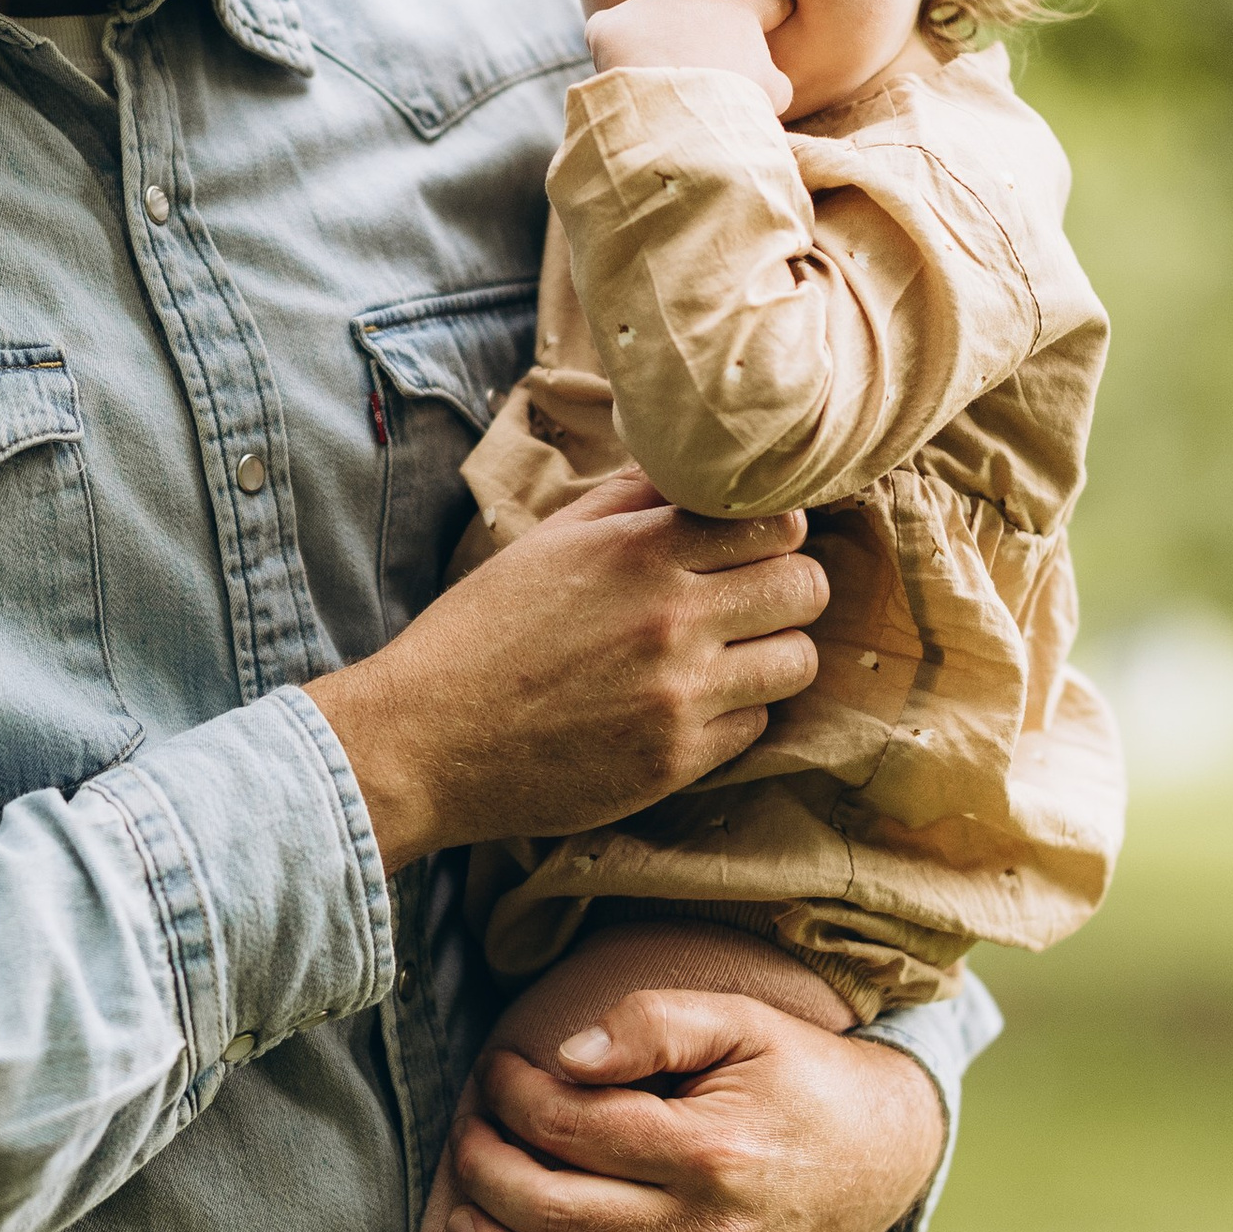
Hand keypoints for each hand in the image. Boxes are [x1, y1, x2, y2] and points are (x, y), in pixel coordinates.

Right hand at [304, 470, 823, 872]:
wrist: (426, 739)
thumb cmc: (484, 631)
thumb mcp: (551, 541)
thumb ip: (635, 500)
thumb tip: (702, 469)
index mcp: (641, 549)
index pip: (778, 520)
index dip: (774, 531)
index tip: (752, 547)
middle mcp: (671, 617)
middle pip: (806, 587)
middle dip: (788, 589)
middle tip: (752, 602)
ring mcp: (679, 694)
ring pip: (798, 661)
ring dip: (773, 655)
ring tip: (729, 657)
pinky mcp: (677, 761)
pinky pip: (758, 726)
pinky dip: (736, 714)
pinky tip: (689, 705)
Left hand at [441, 987, 947, 1231]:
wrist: (891, 1151)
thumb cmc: (802, 1075)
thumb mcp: (740, 1021)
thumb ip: (651, 1025)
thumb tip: (564, 1057)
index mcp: (708, 1146)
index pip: (570, 1128)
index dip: (512, 1098)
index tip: (495, 1074)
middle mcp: (710, 1227)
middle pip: (559, 1214)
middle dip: (487, 1174)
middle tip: (466, 1140)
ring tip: (464, 1224)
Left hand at [585, 0, 794, 108]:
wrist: (678, 113)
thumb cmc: (732, 106)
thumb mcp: (770, 96)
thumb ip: (770, 80)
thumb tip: (766, 82)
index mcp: (738, 14)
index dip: (771, 8)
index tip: (775, 13)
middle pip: (697, 13)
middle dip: (695, 38)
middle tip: (693, 78)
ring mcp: (649, 5)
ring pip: (651, 25)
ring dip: (654, 47)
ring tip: (656, 87)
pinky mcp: (611, 24)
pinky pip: (607, 34)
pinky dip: (612, 53)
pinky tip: (620, 78)